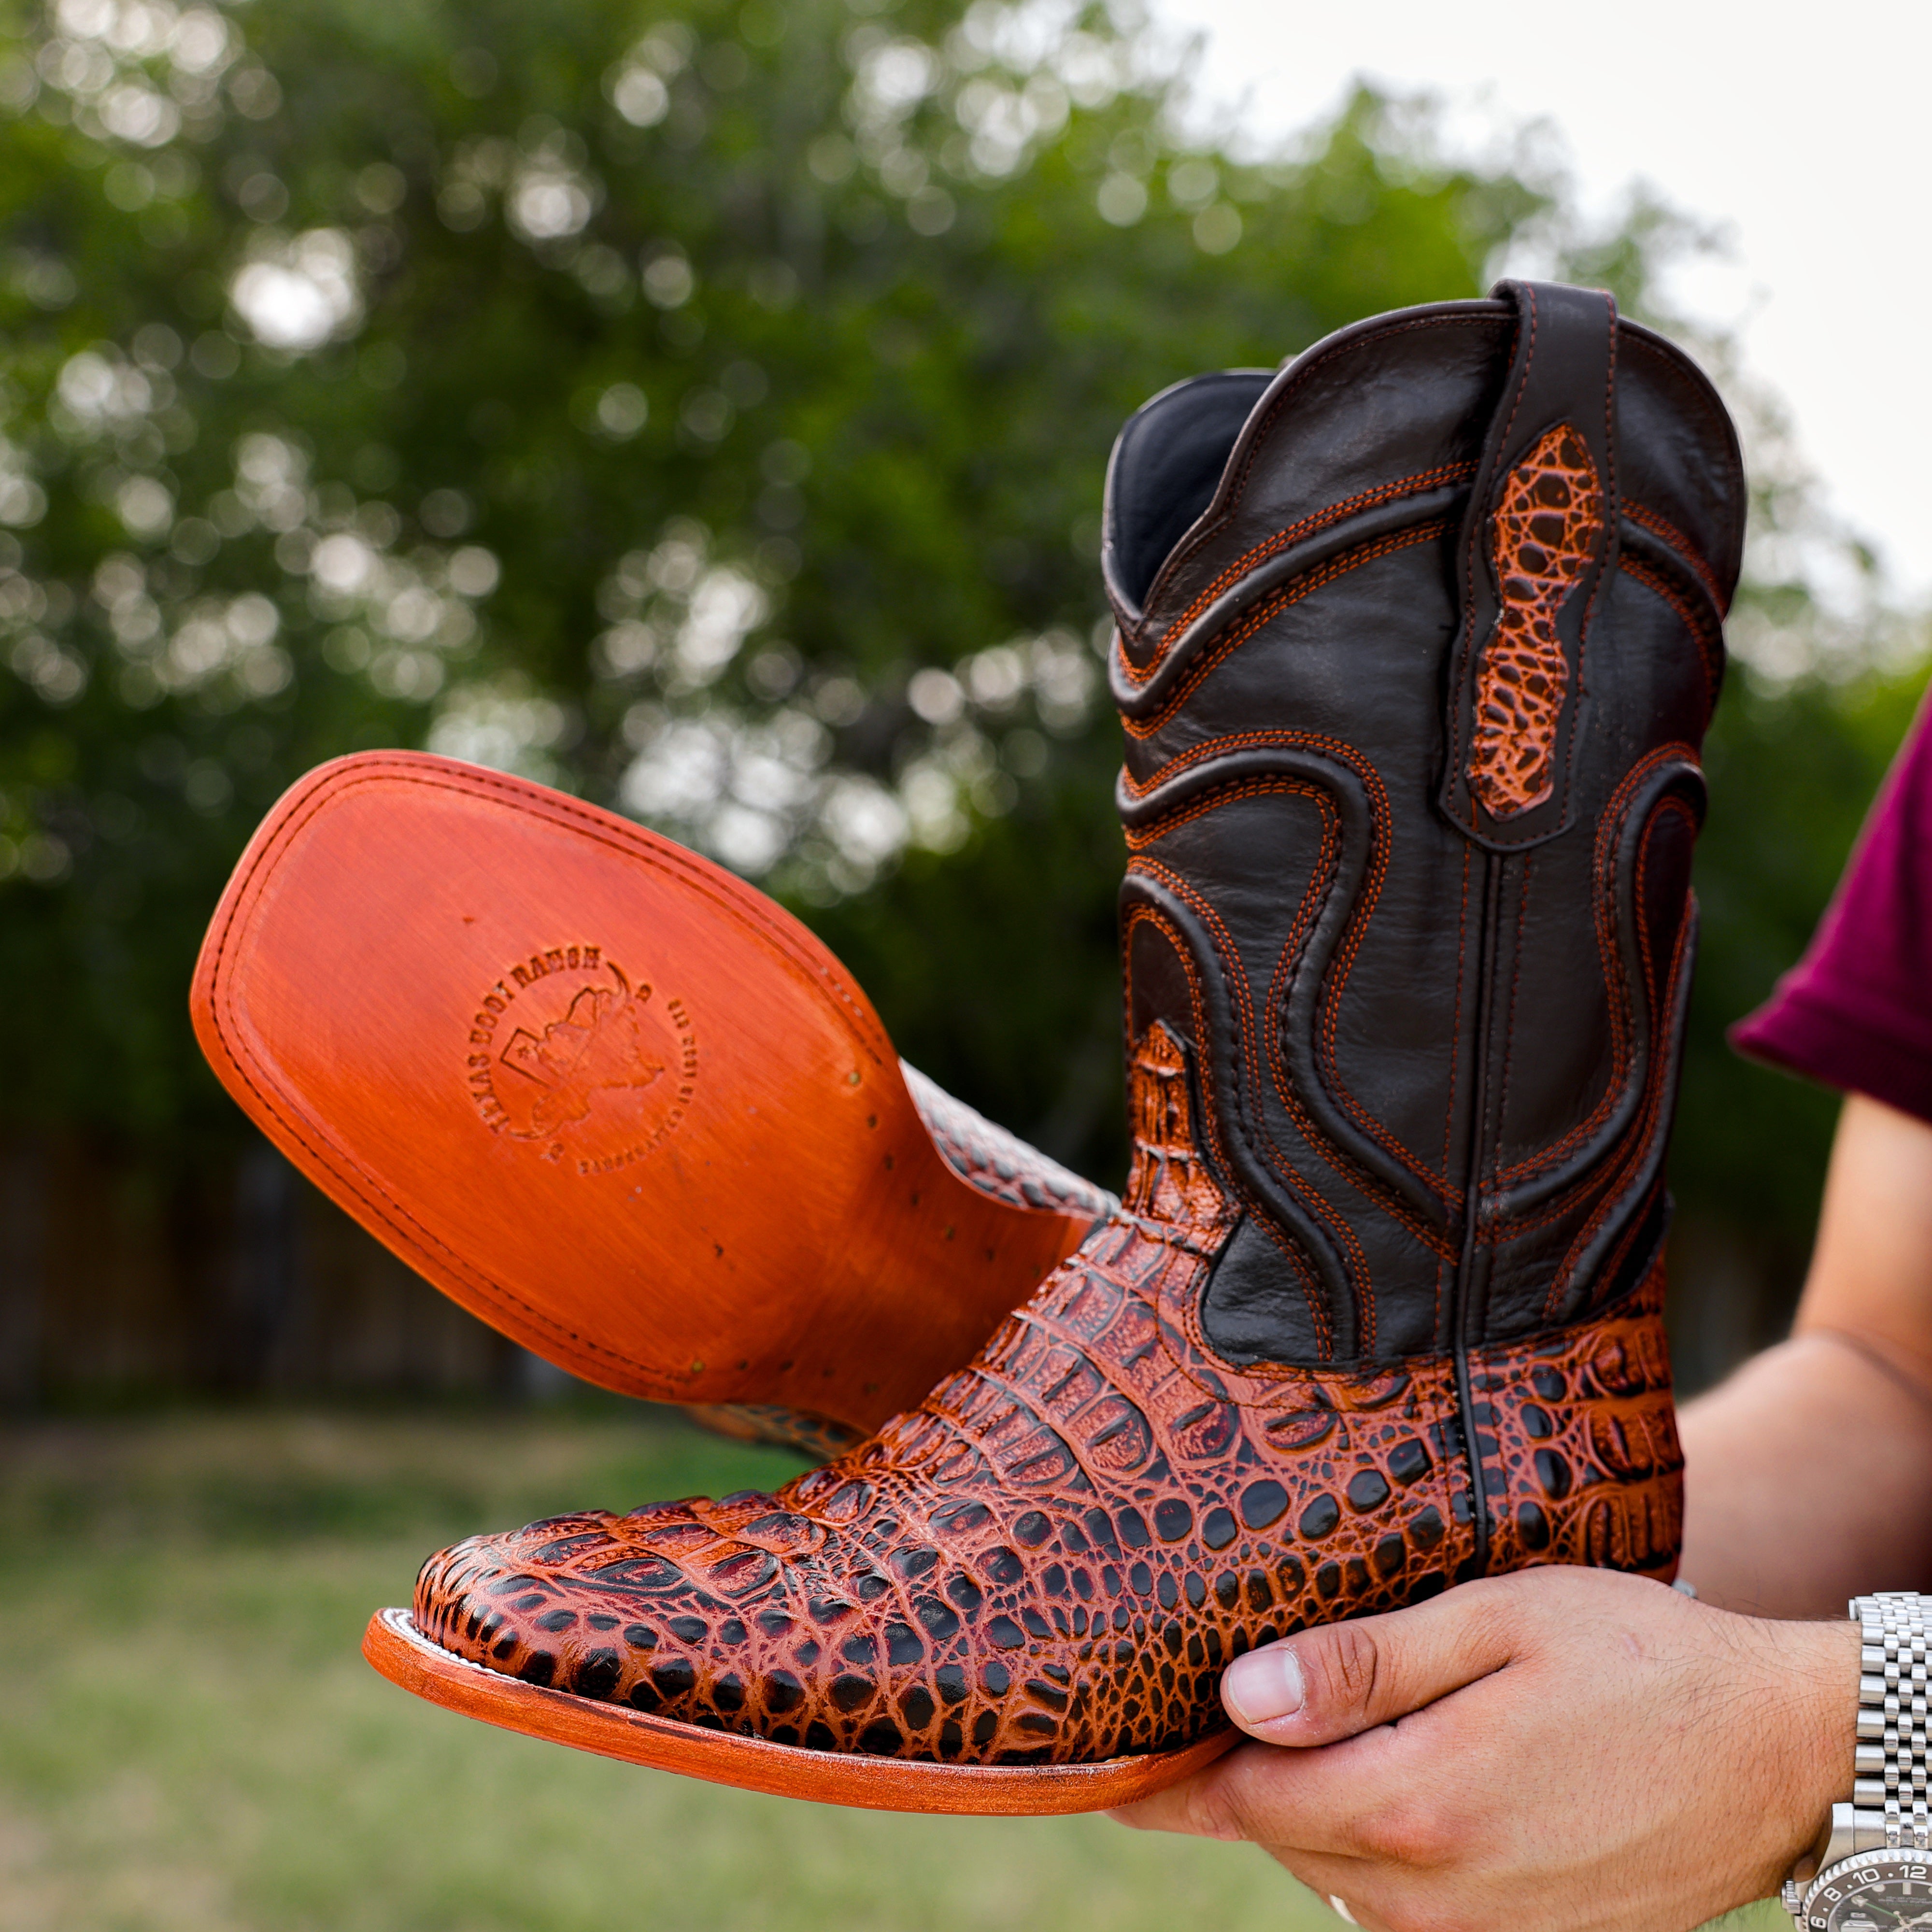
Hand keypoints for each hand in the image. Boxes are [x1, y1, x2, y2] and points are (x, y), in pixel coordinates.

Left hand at [1110, 1566, 1859, 1931]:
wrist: (1780, 1754)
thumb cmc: (1639, 1659)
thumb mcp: (1498, 1622)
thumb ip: (1362, 1665)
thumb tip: (1237, 1696)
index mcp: (1414, 1807)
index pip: (1234, 1802)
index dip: (1160, 1776)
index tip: (1095, 1754)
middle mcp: (1431, 1897)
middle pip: (1278, 1835)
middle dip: (1233, 1776)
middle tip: (1198, 1703)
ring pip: (1334, 1871)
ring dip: (1305, 1804)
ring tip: (1294, 1726)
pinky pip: (1399, 1902)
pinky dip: (1370, 1841)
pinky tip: (1388, 1771)